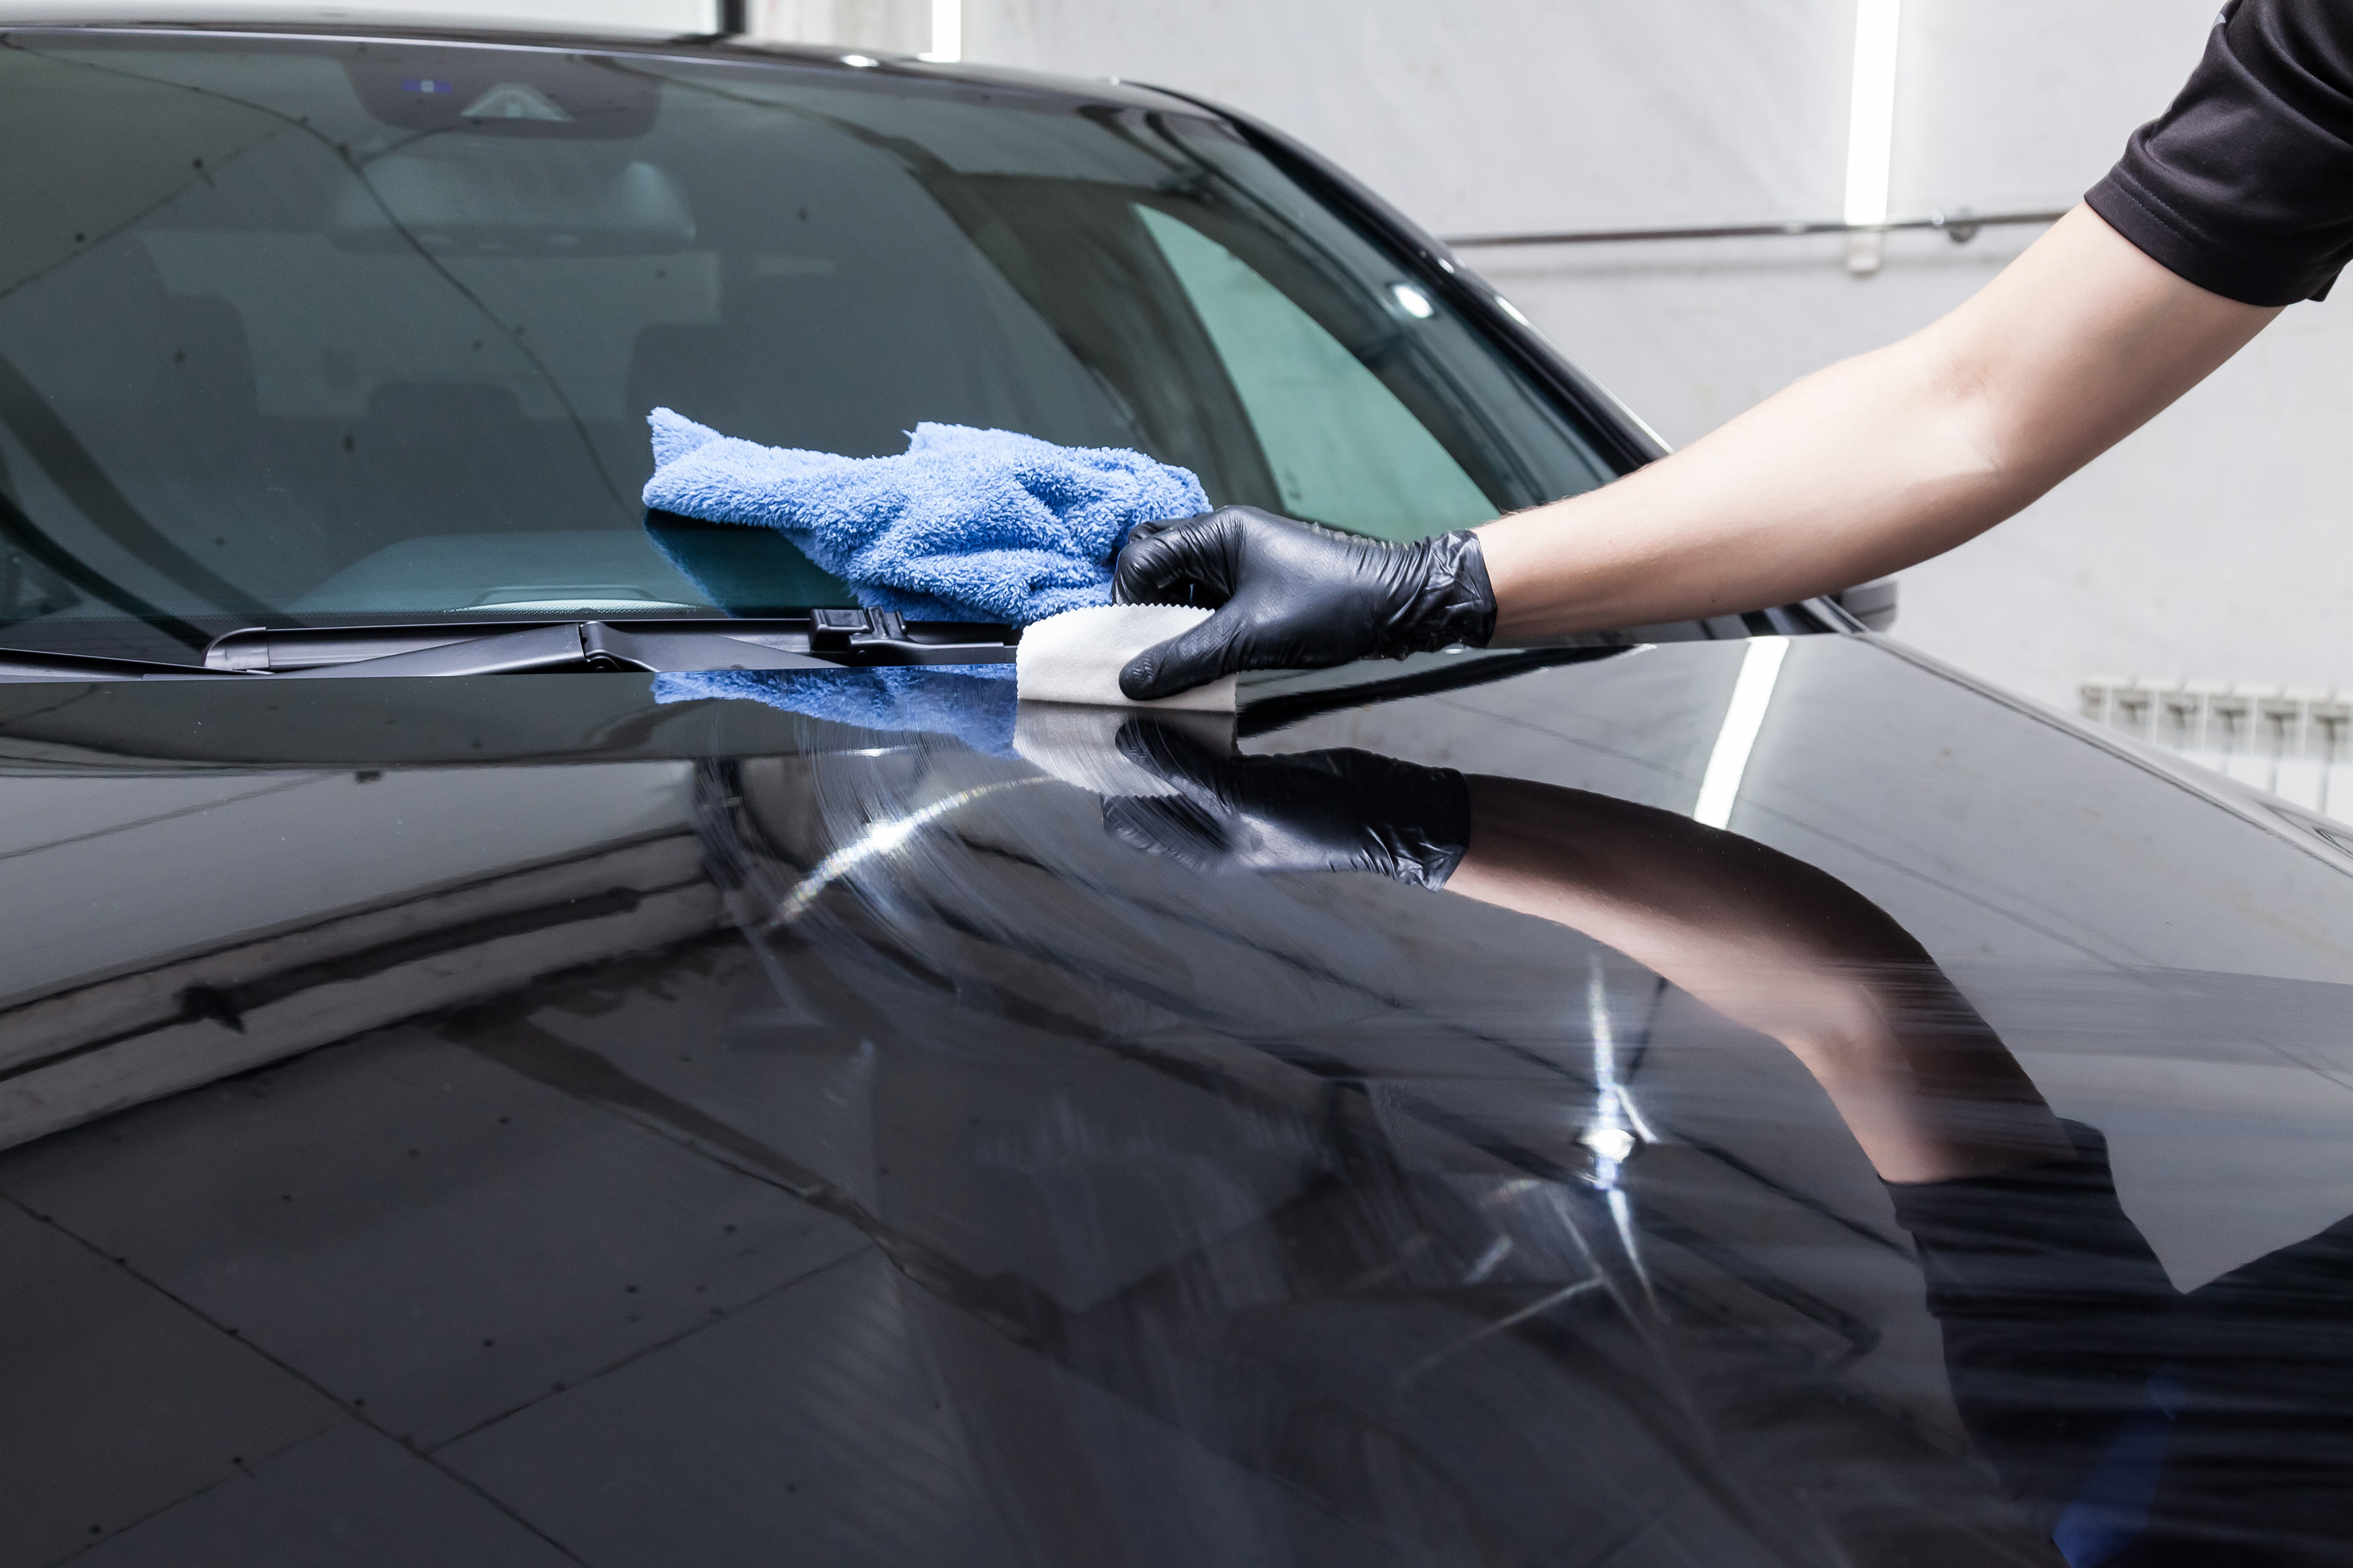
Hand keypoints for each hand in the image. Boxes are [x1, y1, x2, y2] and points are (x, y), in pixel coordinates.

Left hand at [1100, 720, 1470, 888]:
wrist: (1387, 814)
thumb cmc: (1320, 820)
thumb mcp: (1245, 795)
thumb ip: (1183, 768)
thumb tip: (1123, 739)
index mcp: (1199, 849)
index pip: (1125, 820)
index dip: (1103, 784)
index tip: (1090, 734)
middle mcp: (1207, 829)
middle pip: (1143, 791)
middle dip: (1124, 755)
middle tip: (1108, 703)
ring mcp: (1230, 802)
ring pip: (1173, 767)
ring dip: (1157, 736)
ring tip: (1139, 693)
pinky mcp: (1252, 774)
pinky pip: (1206, 751)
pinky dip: (1193, 729)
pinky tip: (1188, 697)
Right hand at [1111, 506, 1495, 699]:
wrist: (1400, 605)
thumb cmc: (1333, 606)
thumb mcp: (1250, 638)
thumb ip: (1185, 659)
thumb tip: (1129, 681)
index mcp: (1216, 533)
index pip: (1139, 558)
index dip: (1127, 603)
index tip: (1133, 645)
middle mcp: (1223, 539)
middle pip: (1153, 563)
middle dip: (1142, 606)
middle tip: (1149, 646)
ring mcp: (1240, 560)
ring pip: (1180, 585)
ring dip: (1171, 620)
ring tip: (1179, 655)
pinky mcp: (1256, 584)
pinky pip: (1207, 600)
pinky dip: (1197, 626)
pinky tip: (1206, 654)